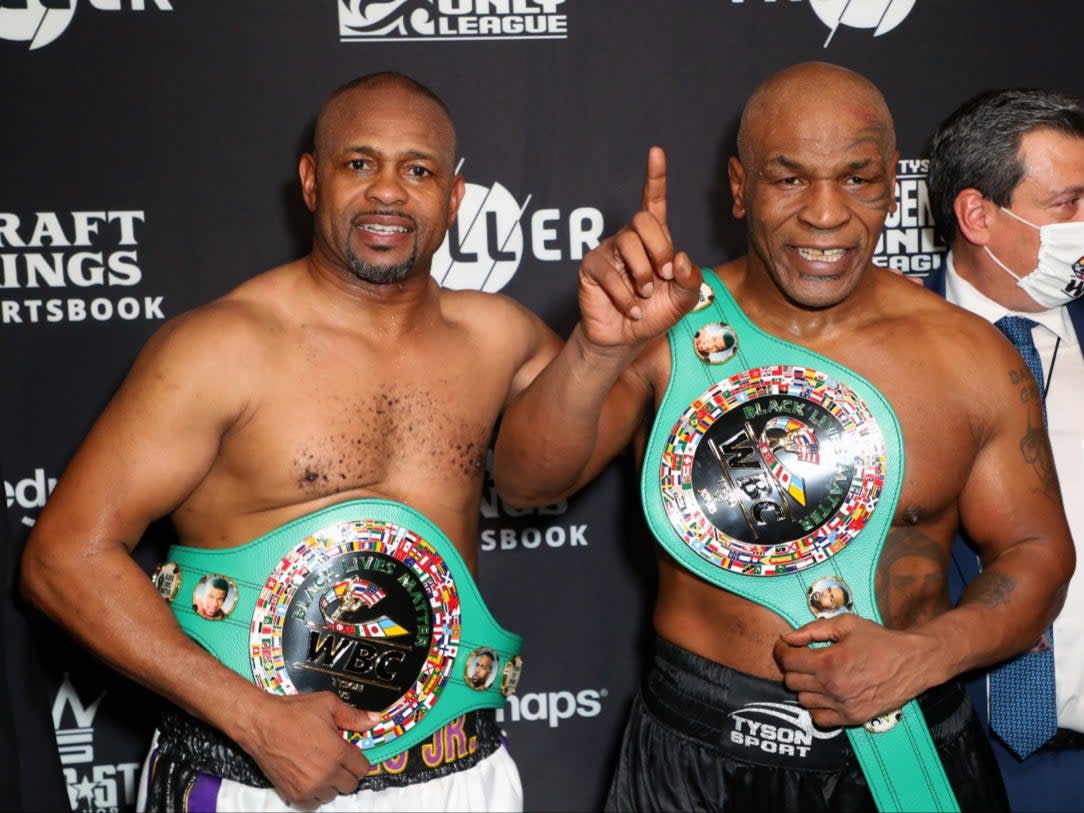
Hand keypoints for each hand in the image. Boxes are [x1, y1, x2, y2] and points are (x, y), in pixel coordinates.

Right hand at [234, 691, 382, 806]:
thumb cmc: (292, 713)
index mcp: (338, 753)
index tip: (351, 754)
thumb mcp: (328, 705)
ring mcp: (309, 787)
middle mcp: (326, 774)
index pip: (362, 769)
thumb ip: (353, 716)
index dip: (359, 760)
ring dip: (331, 783)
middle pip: (350, 784)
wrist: (261, 724)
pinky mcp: (294, 794)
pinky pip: (314, 803)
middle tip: (336, 758)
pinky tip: (310, 777)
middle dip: (346, 771)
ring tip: (320, 766)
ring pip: (333, 794)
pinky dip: (315, 793)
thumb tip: (374, 719)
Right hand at [578, 146, 701, 348]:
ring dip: (643, 275)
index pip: (654, 202)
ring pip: (627, 243)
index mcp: (654, 240)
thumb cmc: (654, 315)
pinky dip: (626, 296)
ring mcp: (608, 251)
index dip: (655, 177)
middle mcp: (630, 239)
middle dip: (659, 249)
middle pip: (643, 220)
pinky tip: (631, 309)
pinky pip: (609, 272)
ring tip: (645, 295)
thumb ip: (690, 279)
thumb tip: (679, 257)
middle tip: (664, 276)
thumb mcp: (683, 299)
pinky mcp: (591, 268)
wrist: (626, 339)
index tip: (656, 152)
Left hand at [772, 614, 936, 727]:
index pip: (787, 661)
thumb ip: (812, 630)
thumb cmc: (879, 640)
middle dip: (793, 667)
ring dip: (805, 686)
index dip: (782, 651)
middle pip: (791, 681)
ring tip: (818, 674)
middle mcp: (832, 687)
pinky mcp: (852, 718)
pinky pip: (819, 718)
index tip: (786, 647)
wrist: (912, 662)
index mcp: (829, 662)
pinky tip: (826, 693)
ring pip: (803, 700)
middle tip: (804, 658)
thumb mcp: (845, 624)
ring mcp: (842, 706)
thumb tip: (788, 637)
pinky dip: (817, 707)